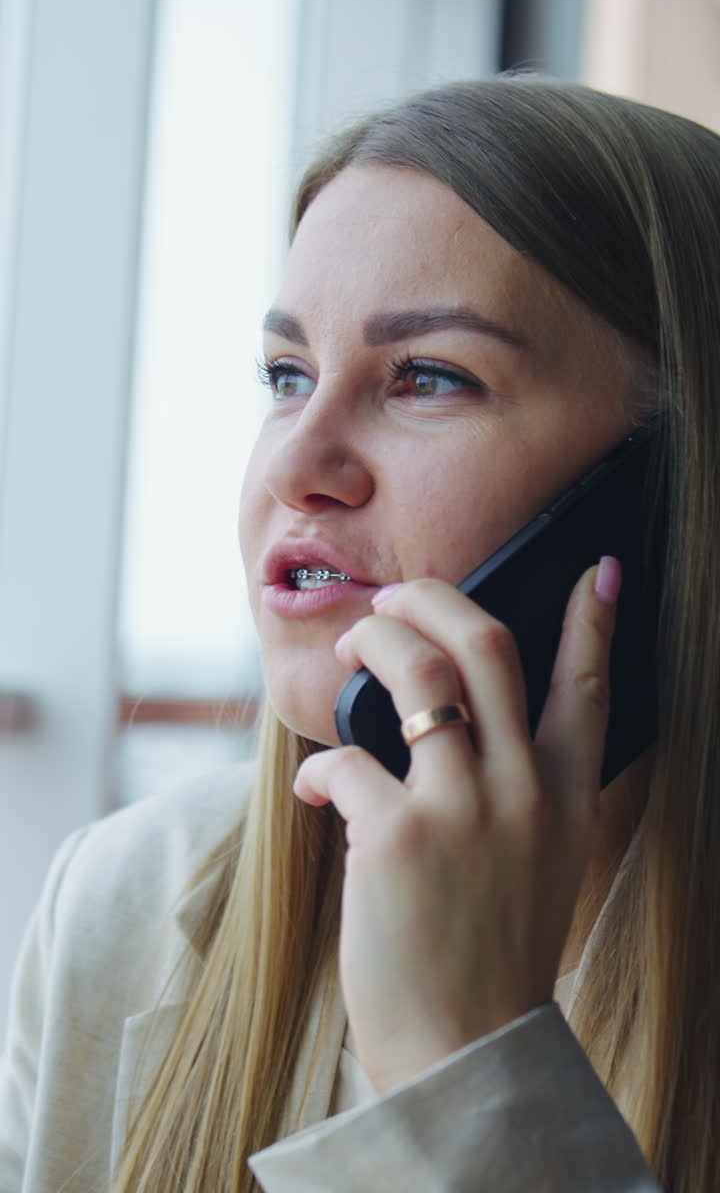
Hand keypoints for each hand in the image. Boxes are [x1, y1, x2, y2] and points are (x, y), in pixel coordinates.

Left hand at [294, 563, 618, 1092]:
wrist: (463, 1047)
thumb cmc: (489, 950)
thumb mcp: (542, 863)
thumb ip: (526, 791)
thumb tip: (469, 723)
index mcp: (566, 797)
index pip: (588, 686)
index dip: (591, 621)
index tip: (594, 571)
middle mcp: (524, 791)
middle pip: (486, 647)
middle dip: (434, 598)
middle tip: (397, 596)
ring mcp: (463, 810)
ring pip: (418, 673)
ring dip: (375, 642)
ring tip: (354, 646)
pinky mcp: (395, 838)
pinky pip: (346, 760)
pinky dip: (320, 765)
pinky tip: (316, 787)